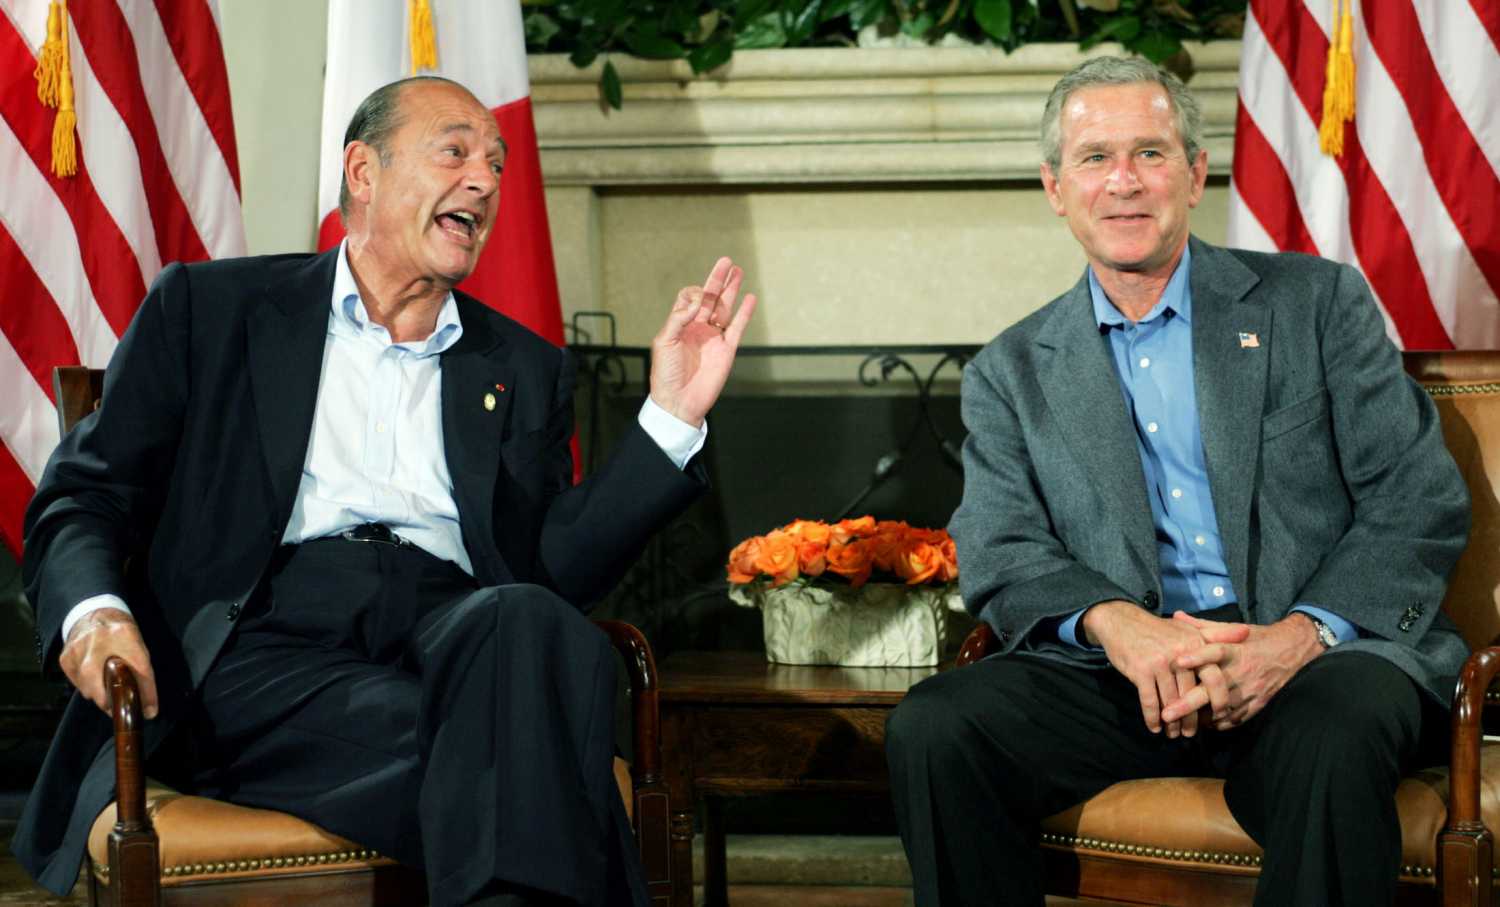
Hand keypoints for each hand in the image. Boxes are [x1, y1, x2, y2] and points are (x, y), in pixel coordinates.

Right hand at [60, 608, 158, 719]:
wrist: (93, 612)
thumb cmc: (119, 632)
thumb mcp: (137, 645)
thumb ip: (143, 674)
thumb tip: (149, 710)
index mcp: (123, 634)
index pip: (139, 667)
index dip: (146, 692)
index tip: (148, 710)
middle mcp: (97, 641)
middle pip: (101, 683)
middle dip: (108, 701)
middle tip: (116, 707)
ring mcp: (77, 649)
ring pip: (86, 687)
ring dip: (98, 695)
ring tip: (106, 690)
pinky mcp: (65, 658)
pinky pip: (76, 683)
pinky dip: (86, 687)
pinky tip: (93, 678)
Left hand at [648, 257, 757, 426]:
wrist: (679, 401)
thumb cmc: (666, 374)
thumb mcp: (664, 342)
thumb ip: (678, 319)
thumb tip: (696, 301)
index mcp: (680, 325)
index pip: (690, 298)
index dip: (695, 292)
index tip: (698, 298)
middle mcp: (698, 328)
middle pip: (711, 298)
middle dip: (718, 280)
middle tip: (727, 261)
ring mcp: (713, 338)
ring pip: (725, 309)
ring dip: (731, 291)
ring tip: (738, 271)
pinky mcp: (727, 350)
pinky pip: (737, 328)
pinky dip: (744, 313)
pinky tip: (749, 298)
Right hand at [1081, 601, 1248, 737]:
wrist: (1121, 621)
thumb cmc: (1158, 629)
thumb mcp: (1189, 628)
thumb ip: (1219, 633)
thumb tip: (1247, 632)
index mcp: (1194, 644)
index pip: (1213, 677)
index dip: (1219, 699)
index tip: (1220, 716)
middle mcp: (1179, 655)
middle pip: (1191, 695)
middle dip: (1192, 719)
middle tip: (1192, 733)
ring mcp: (1159, 663)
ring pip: (1170, 702)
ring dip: (1172, 723)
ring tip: (1173, 734)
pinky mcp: (1140, 671)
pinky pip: (1149, 701)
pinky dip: (1152, 718)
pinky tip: (1154, 727)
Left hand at [1164, 611, 1322, 729]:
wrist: (1289, 650)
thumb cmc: (1253, 638)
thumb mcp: (1230, 628)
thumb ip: (1202, 626)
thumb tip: (1176, 615)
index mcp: (1234, 649)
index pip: (1215, 652)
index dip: (1197, 656)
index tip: (1178, 661)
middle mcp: (1241, 671)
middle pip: (1213, 689)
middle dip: (1188, 703)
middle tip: (1166, 713)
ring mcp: (1250, 690)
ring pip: (1222, 709)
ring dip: (1199, 718)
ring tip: (1177, 724)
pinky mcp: (1258, 703)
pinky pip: (1235, 719)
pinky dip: (1218, 723)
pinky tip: (1203, 724)